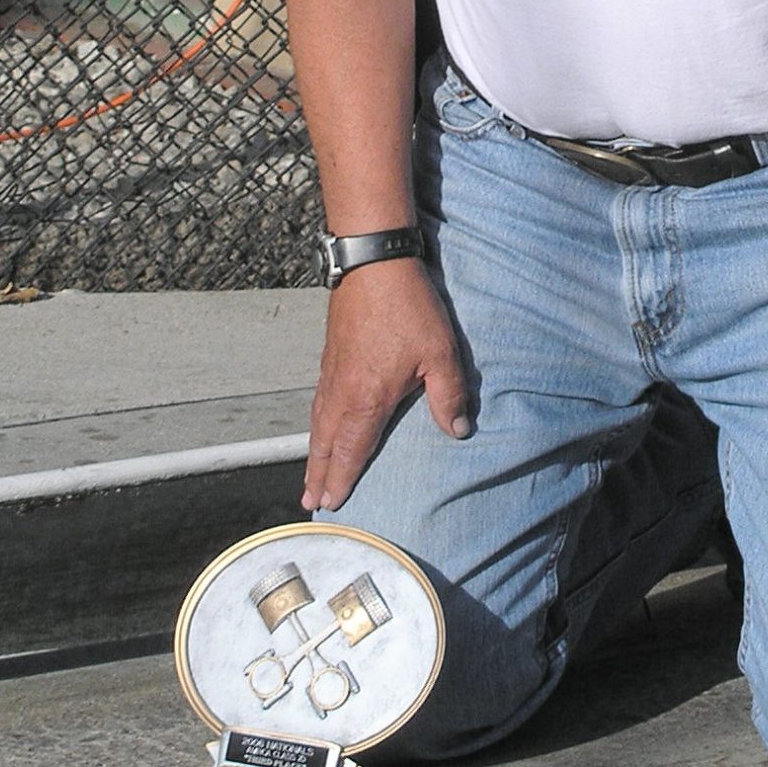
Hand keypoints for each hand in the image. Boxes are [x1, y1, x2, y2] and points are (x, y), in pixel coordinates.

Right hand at [302, 260, 469, 513]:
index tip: (332, 503)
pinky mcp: (330, 355)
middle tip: (310, 502)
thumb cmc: (407, 307)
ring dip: (314, 452)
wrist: (373, 262)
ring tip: (311, 475)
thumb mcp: (440, 353)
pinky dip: (316, 424)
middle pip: (325, 444)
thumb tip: (457, 431)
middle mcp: (342, 391)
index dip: (341, 480)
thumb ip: (449, 396)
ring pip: (318, 423)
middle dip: (318, 475)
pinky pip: (318, 402)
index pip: (351, 452)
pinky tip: (321, 425)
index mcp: (367, 399)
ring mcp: (332, 372)